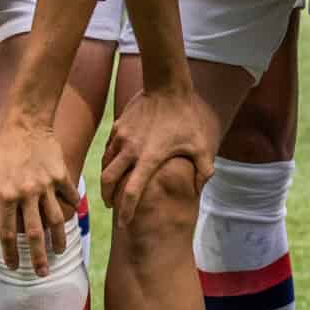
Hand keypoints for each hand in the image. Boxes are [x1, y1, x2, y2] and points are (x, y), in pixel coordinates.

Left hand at [0, 109, 79, 273]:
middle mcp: (27, 194)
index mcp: (5, 196)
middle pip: (35, 233)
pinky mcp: (61, 174)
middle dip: (38, 257)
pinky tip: (70, 219)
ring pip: (56, 219)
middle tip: (42, 273)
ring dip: (59, 240)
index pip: (7, 232)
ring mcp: (47, 184)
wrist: (24, 121)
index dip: (10, 253)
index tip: (14, 267)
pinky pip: (68, 197)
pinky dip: (70, 209)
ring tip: (60, 252)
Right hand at [98, 83, 215, 221]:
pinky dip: (108, 160)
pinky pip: (108, 148)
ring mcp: (121, 137)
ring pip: (104, 164)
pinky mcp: (118, 126)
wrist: (168, 86)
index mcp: (149, 158)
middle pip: (108, 181)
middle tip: (112, 206)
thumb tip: (200, 188)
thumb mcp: (202, 144)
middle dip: (107, 198)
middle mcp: (130, 150)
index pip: (132, 192)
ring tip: (112, 188)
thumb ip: (204, 169)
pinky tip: (115, 164)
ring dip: (106, 180)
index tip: (124, 223)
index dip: (126, 211)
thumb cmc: (186, 117)